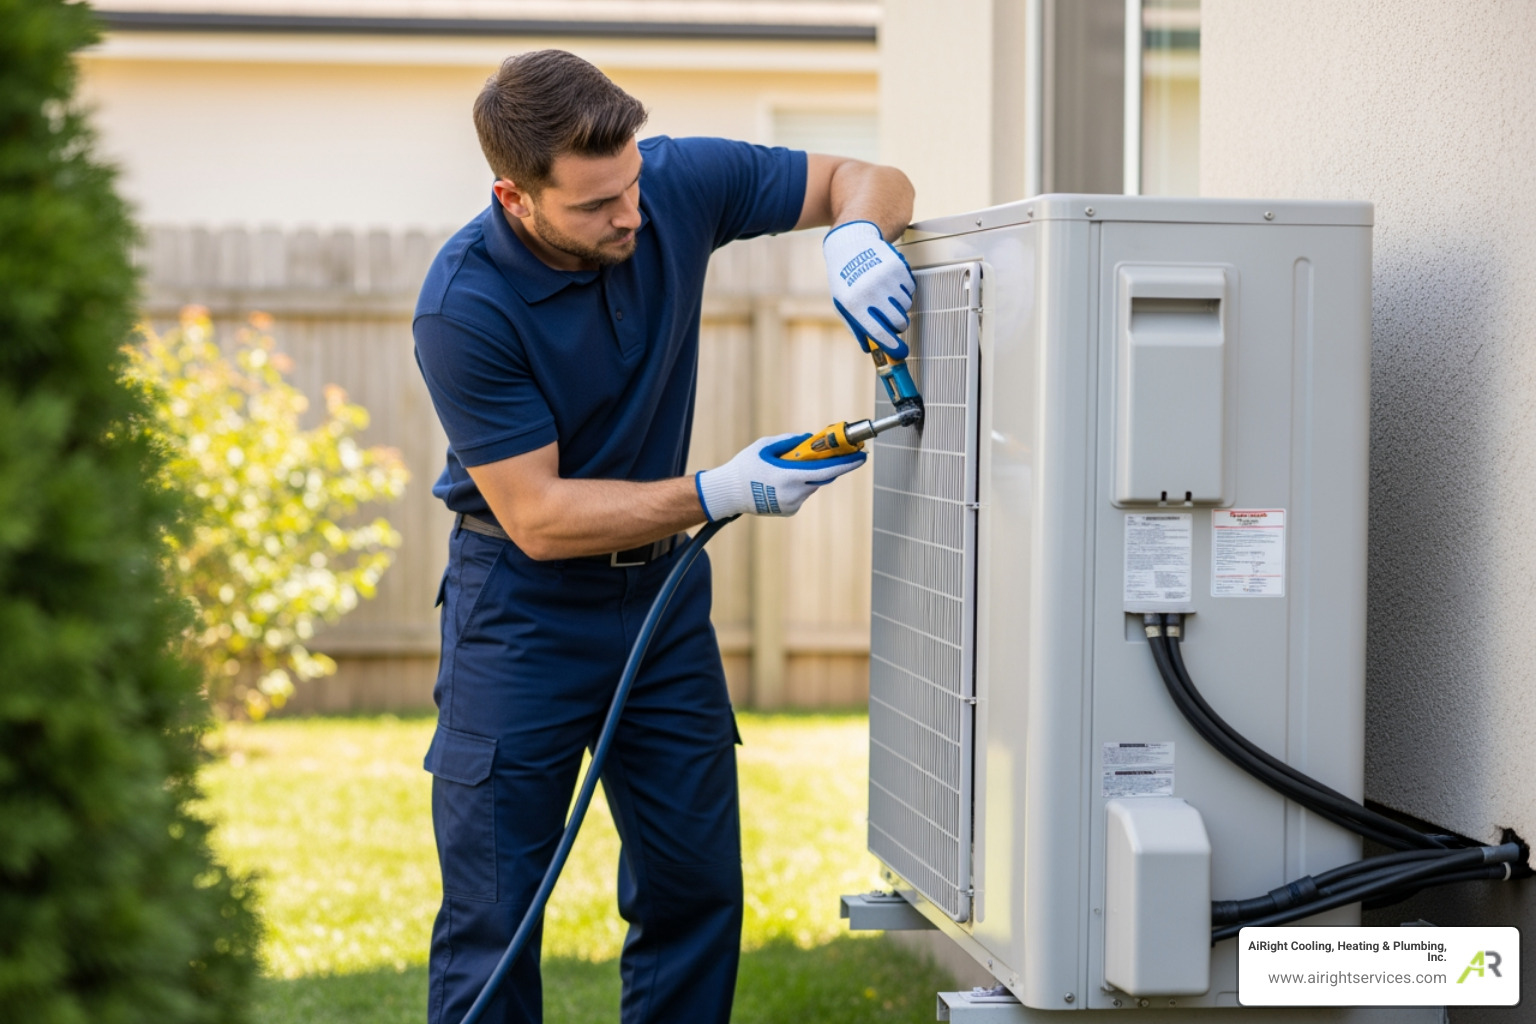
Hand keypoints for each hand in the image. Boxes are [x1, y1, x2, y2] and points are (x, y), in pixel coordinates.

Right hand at [695, 433, 866, 520]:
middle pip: (820, 477)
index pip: (826, 469)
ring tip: (781, 471)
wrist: (728, 494)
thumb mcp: (766, 446)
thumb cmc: (745, 466)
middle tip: (821, 454)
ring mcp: (792, 504)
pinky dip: (797, 486)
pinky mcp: (789, 511)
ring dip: (805, 476)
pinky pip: (801, 494)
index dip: (847, 463)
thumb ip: (791, 441)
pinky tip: (777, 484)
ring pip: (810, 486)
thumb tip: (810, 439)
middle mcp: (794, 493)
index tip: (862, 457)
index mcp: (789, 476)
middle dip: (822, 465)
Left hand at [822, 220, 915, 359]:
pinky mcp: (898, 268)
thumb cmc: (846, 279)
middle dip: (898, 326)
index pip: (880, 332)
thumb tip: (871, 349)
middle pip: (899, 322)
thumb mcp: (843, 306)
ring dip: (900, 307)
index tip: (901, 353)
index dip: (893, 346)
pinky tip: (890, 284)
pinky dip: (904, 291)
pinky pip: (911, 290)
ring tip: (885, 296)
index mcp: (855, 304)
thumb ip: (857, 328)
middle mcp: (872, 291)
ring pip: (907, 307)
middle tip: (892, 322)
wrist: (852, 246)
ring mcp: (887, 279)